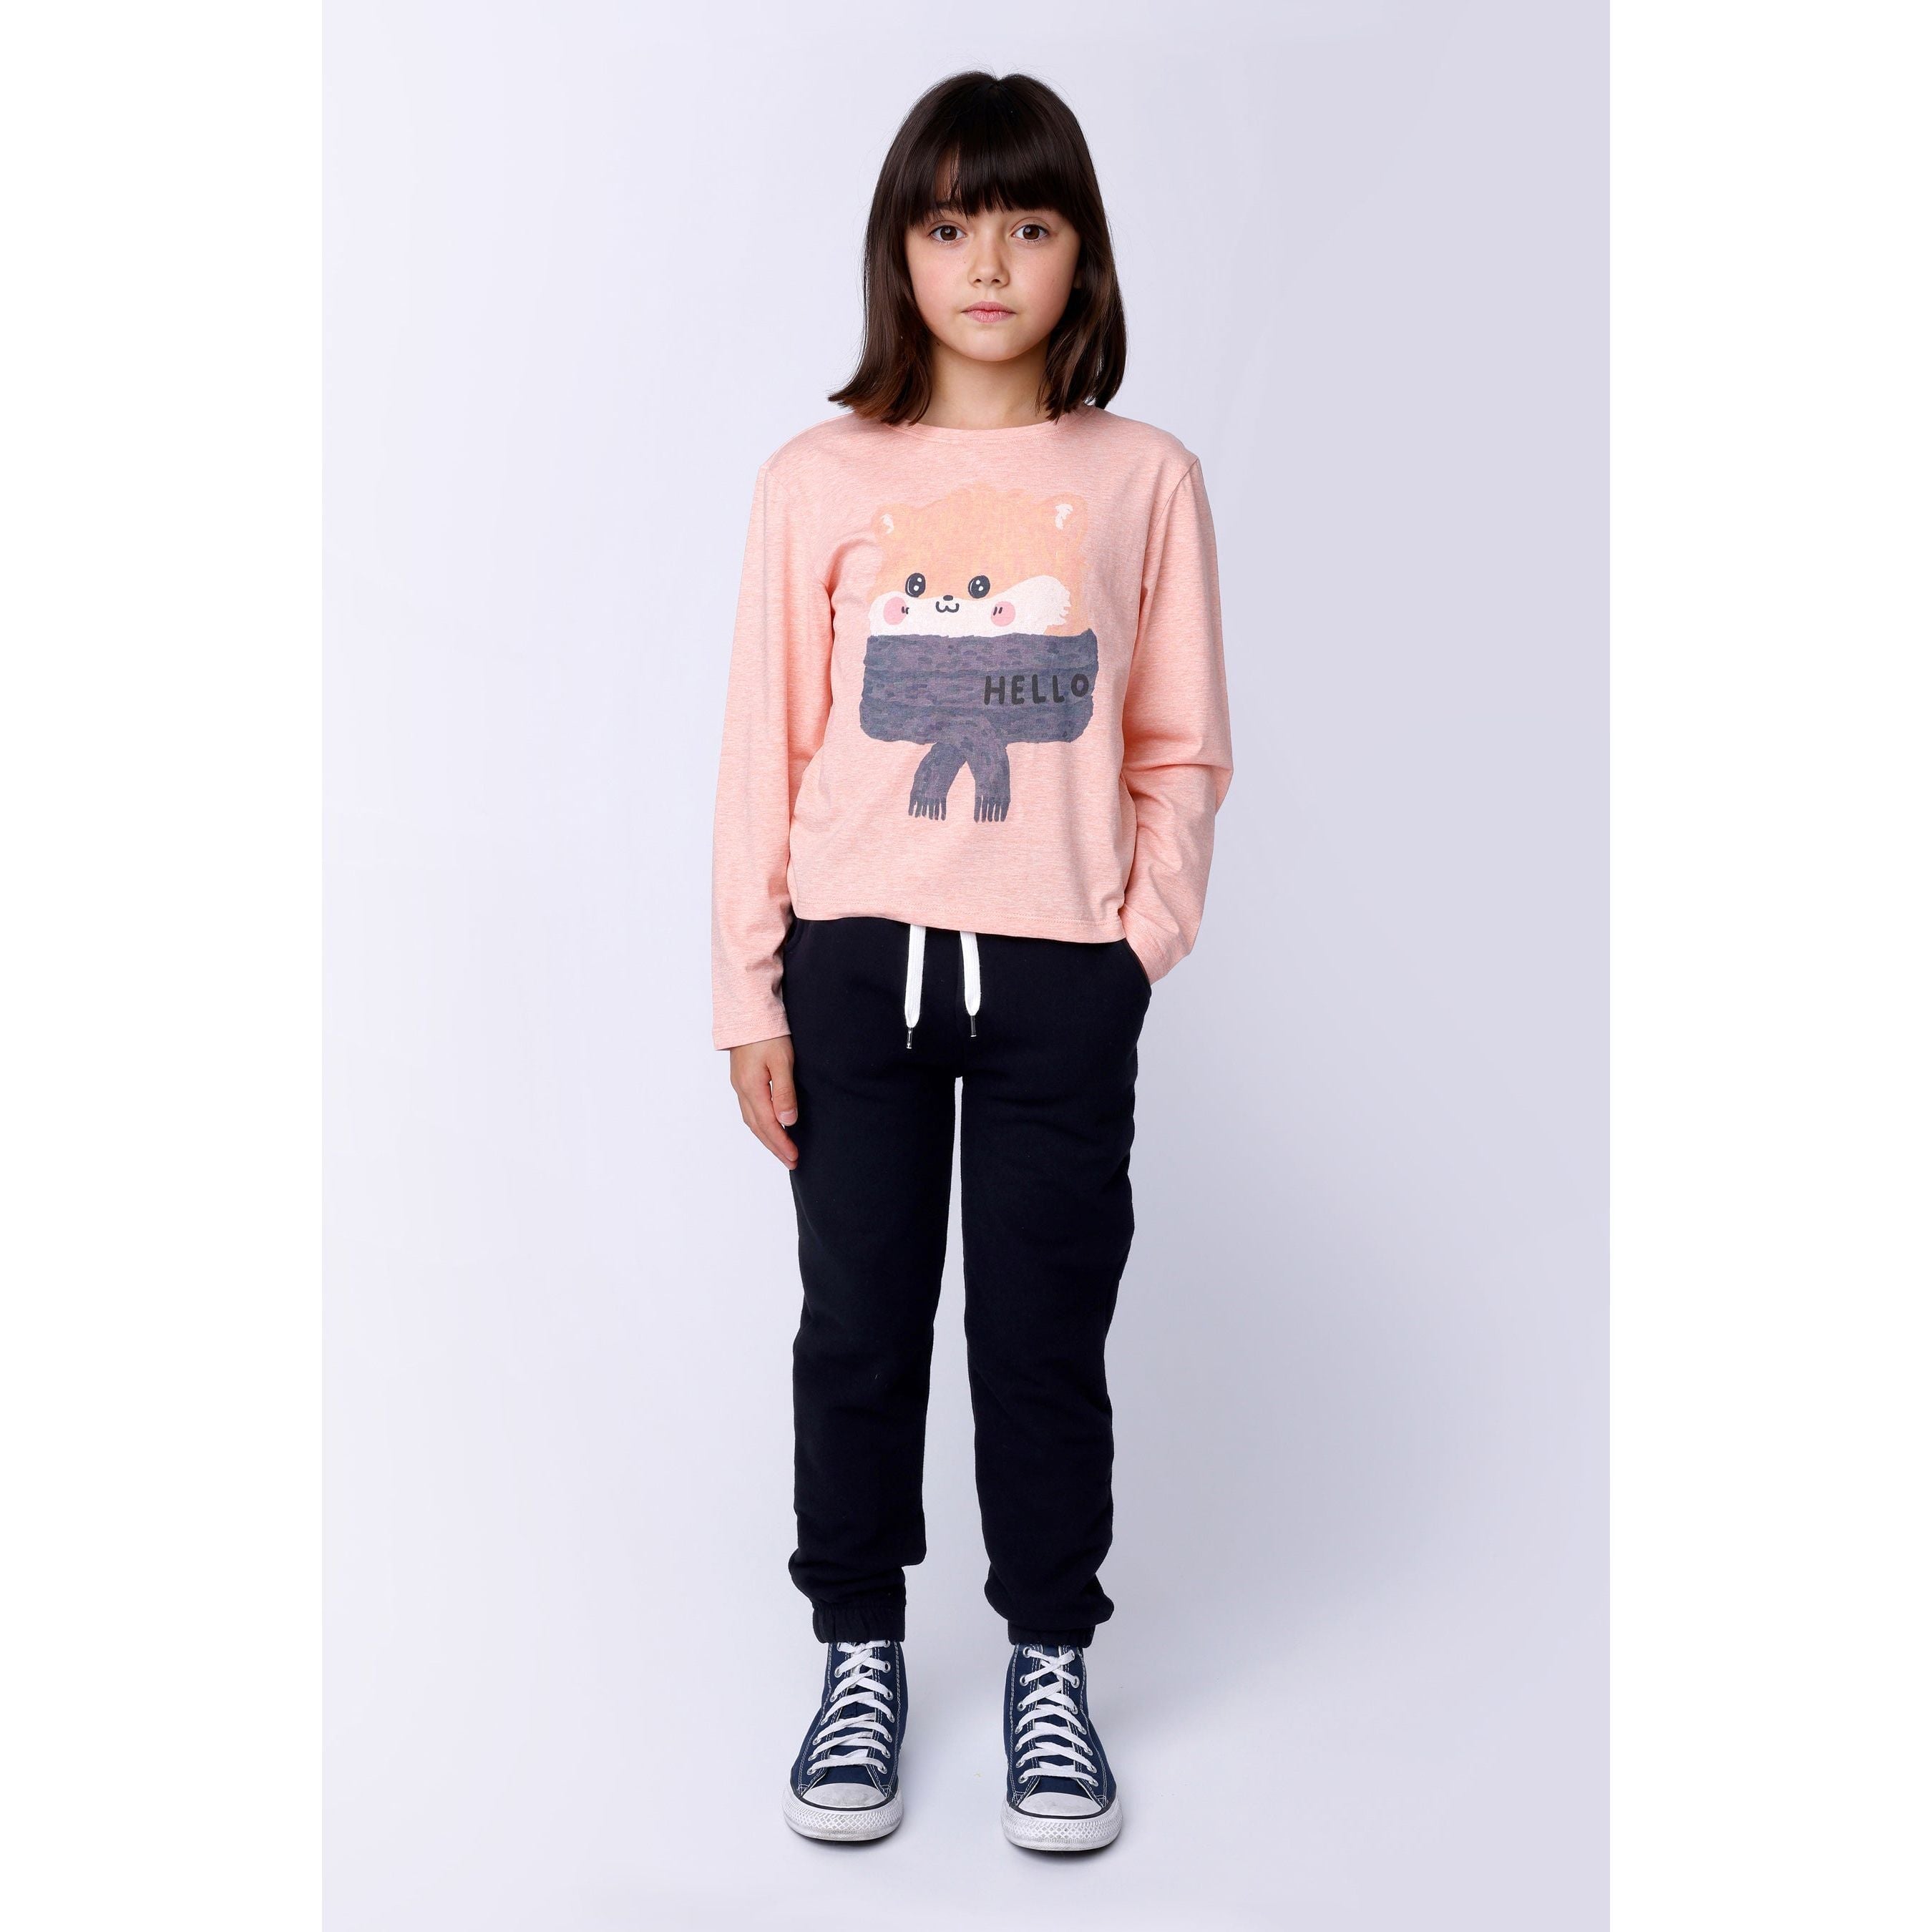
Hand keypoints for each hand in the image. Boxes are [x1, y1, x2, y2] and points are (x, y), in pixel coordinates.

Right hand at [729, 1035, 799, 1168]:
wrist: (748, 1011)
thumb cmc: (768, 1033)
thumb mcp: (782, 1061)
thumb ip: (784, 1092)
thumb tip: (787, 1121)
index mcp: (751, 1088)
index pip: (767, 1125)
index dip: (781, 1143)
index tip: (794, 1158)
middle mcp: (742, 1090)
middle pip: (757, 1127)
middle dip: (774, 1146)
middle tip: (791, 1161)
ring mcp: (739, 1085)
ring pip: (751, 1120)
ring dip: (766, 1137)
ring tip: (781, 1149)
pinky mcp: (741, 1079)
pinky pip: (749, 1109)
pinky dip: (760, 1123)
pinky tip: (769, 1125)